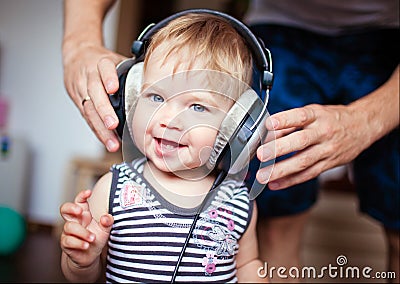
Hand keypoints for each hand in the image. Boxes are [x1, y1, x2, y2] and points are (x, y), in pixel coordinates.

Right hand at [60, 189, 113, 267]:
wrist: (89, 256)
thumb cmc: (95, 239)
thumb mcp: (105, 230)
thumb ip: (107, 222)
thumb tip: (106, 217)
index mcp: (84, 214)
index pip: (79, 201)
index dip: (82, 195)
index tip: (89, 192)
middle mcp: (74, 221)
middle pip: (64, 208)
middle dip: (71, 207)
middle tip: (80, 211)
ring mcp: (68, 232)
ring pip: (69, 227)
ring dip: (83, 232)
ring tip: (93, 238)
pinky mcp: (66, 243)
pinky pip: (68, 241)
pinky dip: (78, 243)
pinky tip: (86, 245)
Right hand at [63, 43, 125, 151]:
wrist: (77, 55)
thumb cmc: (102, 60)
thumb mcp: (117, 59)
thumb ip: (132, 71)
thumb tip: (157, 84)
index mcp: (102, 62)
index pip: (104, 67)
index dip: (108, 77)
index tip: (113, 88)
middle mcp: (90, 75)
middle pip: (94, 92)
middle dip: (104, 110)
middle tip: (113, 124)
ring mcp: (81, 88)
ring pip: (89, 109)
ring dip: (100, 128)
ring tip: (111, 142)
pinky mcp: (78, 100)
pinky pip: (87, 118)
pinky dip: (97, 131)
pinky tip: (106, 141)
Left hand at [256, 104, 371, 189]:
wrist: (362, 126)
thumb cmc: (331, 118)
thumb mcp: (312, 112)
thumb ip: (289, 124)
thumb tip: (268, 135)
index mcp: (317, 115)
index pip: (300, 116)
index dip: (284, 120)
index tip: (268, 124)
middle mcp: (323, 132)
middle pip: (301, 141)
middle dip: (279, 149)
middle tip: (261, 155)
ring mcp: (327, 150)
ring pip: (304, 162)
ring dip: (281, 170)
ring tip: (263, 176)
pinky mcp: (329, 164)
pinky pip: (309, 174)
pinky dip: (290, 181)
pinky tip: (275, 184)